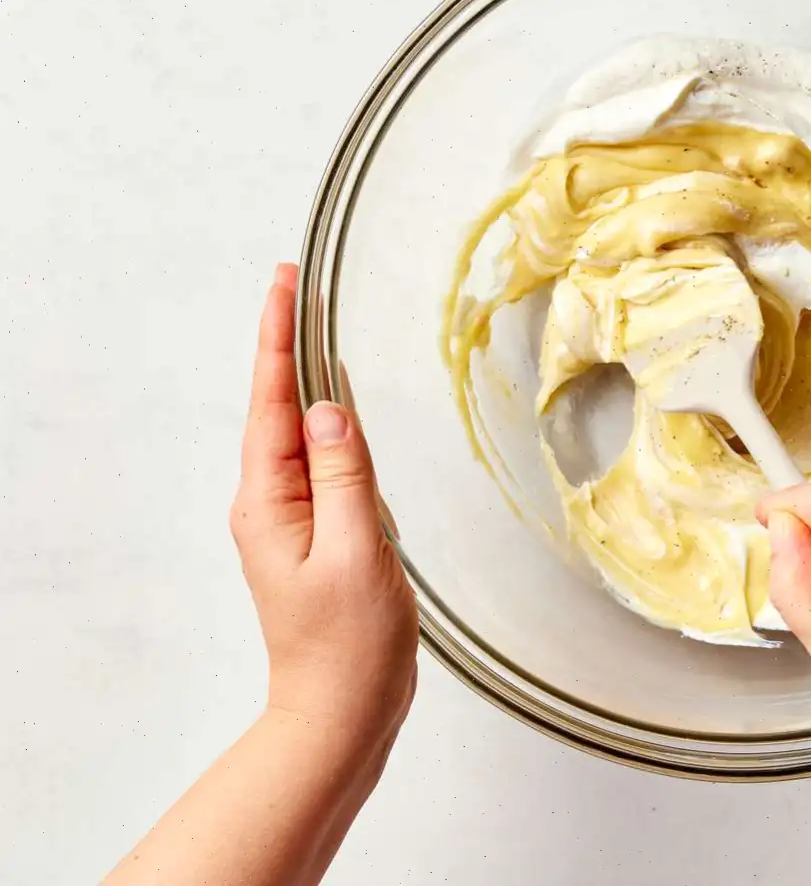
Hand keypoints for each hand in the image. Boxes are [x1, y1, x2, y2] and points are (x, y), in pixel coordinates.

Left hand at [231, 264, 417, 751]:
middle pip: (277, 408)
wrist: (341, 711)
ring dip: (305, 378)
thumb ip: (344, 476)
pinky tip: (341, 409)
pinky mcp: (317, 534)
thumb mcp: (355, 552)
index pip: (272, 403)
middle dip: (285, 343)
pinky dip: (330, 424)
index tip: (283, 285)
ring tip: (312, 327)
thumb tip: (330, 407)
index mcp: (270, 503)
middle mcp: (271, 505)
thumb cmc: (348, 645)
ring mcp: (291, 520)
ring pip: (298, 433)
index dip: (277, 339)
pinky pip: (320, 463)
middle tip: (294, 285)